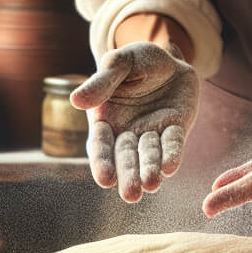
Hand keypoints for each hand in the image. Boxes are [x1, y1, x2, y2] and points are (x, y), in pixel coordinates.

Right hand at [70, 41, 199, 201]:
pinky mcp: (175, 129)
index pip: (101, 146)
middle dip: (128, 175)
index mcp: (105, 120)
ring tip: (151, 185)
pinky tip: (171, 167)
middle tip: (131, 195)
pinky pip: (173, 144)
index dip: (102, 163)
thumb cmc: (136, 60)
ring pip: (149, 155)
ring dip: (150, 170)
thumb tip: (76, 101)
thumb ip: (101, 82)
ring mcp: (152, 133)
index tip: (105, 179)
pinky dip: (172, 154)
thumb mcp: (119, 62)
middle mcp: (127, 132)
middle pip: (125, 157)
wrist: (169, 58)